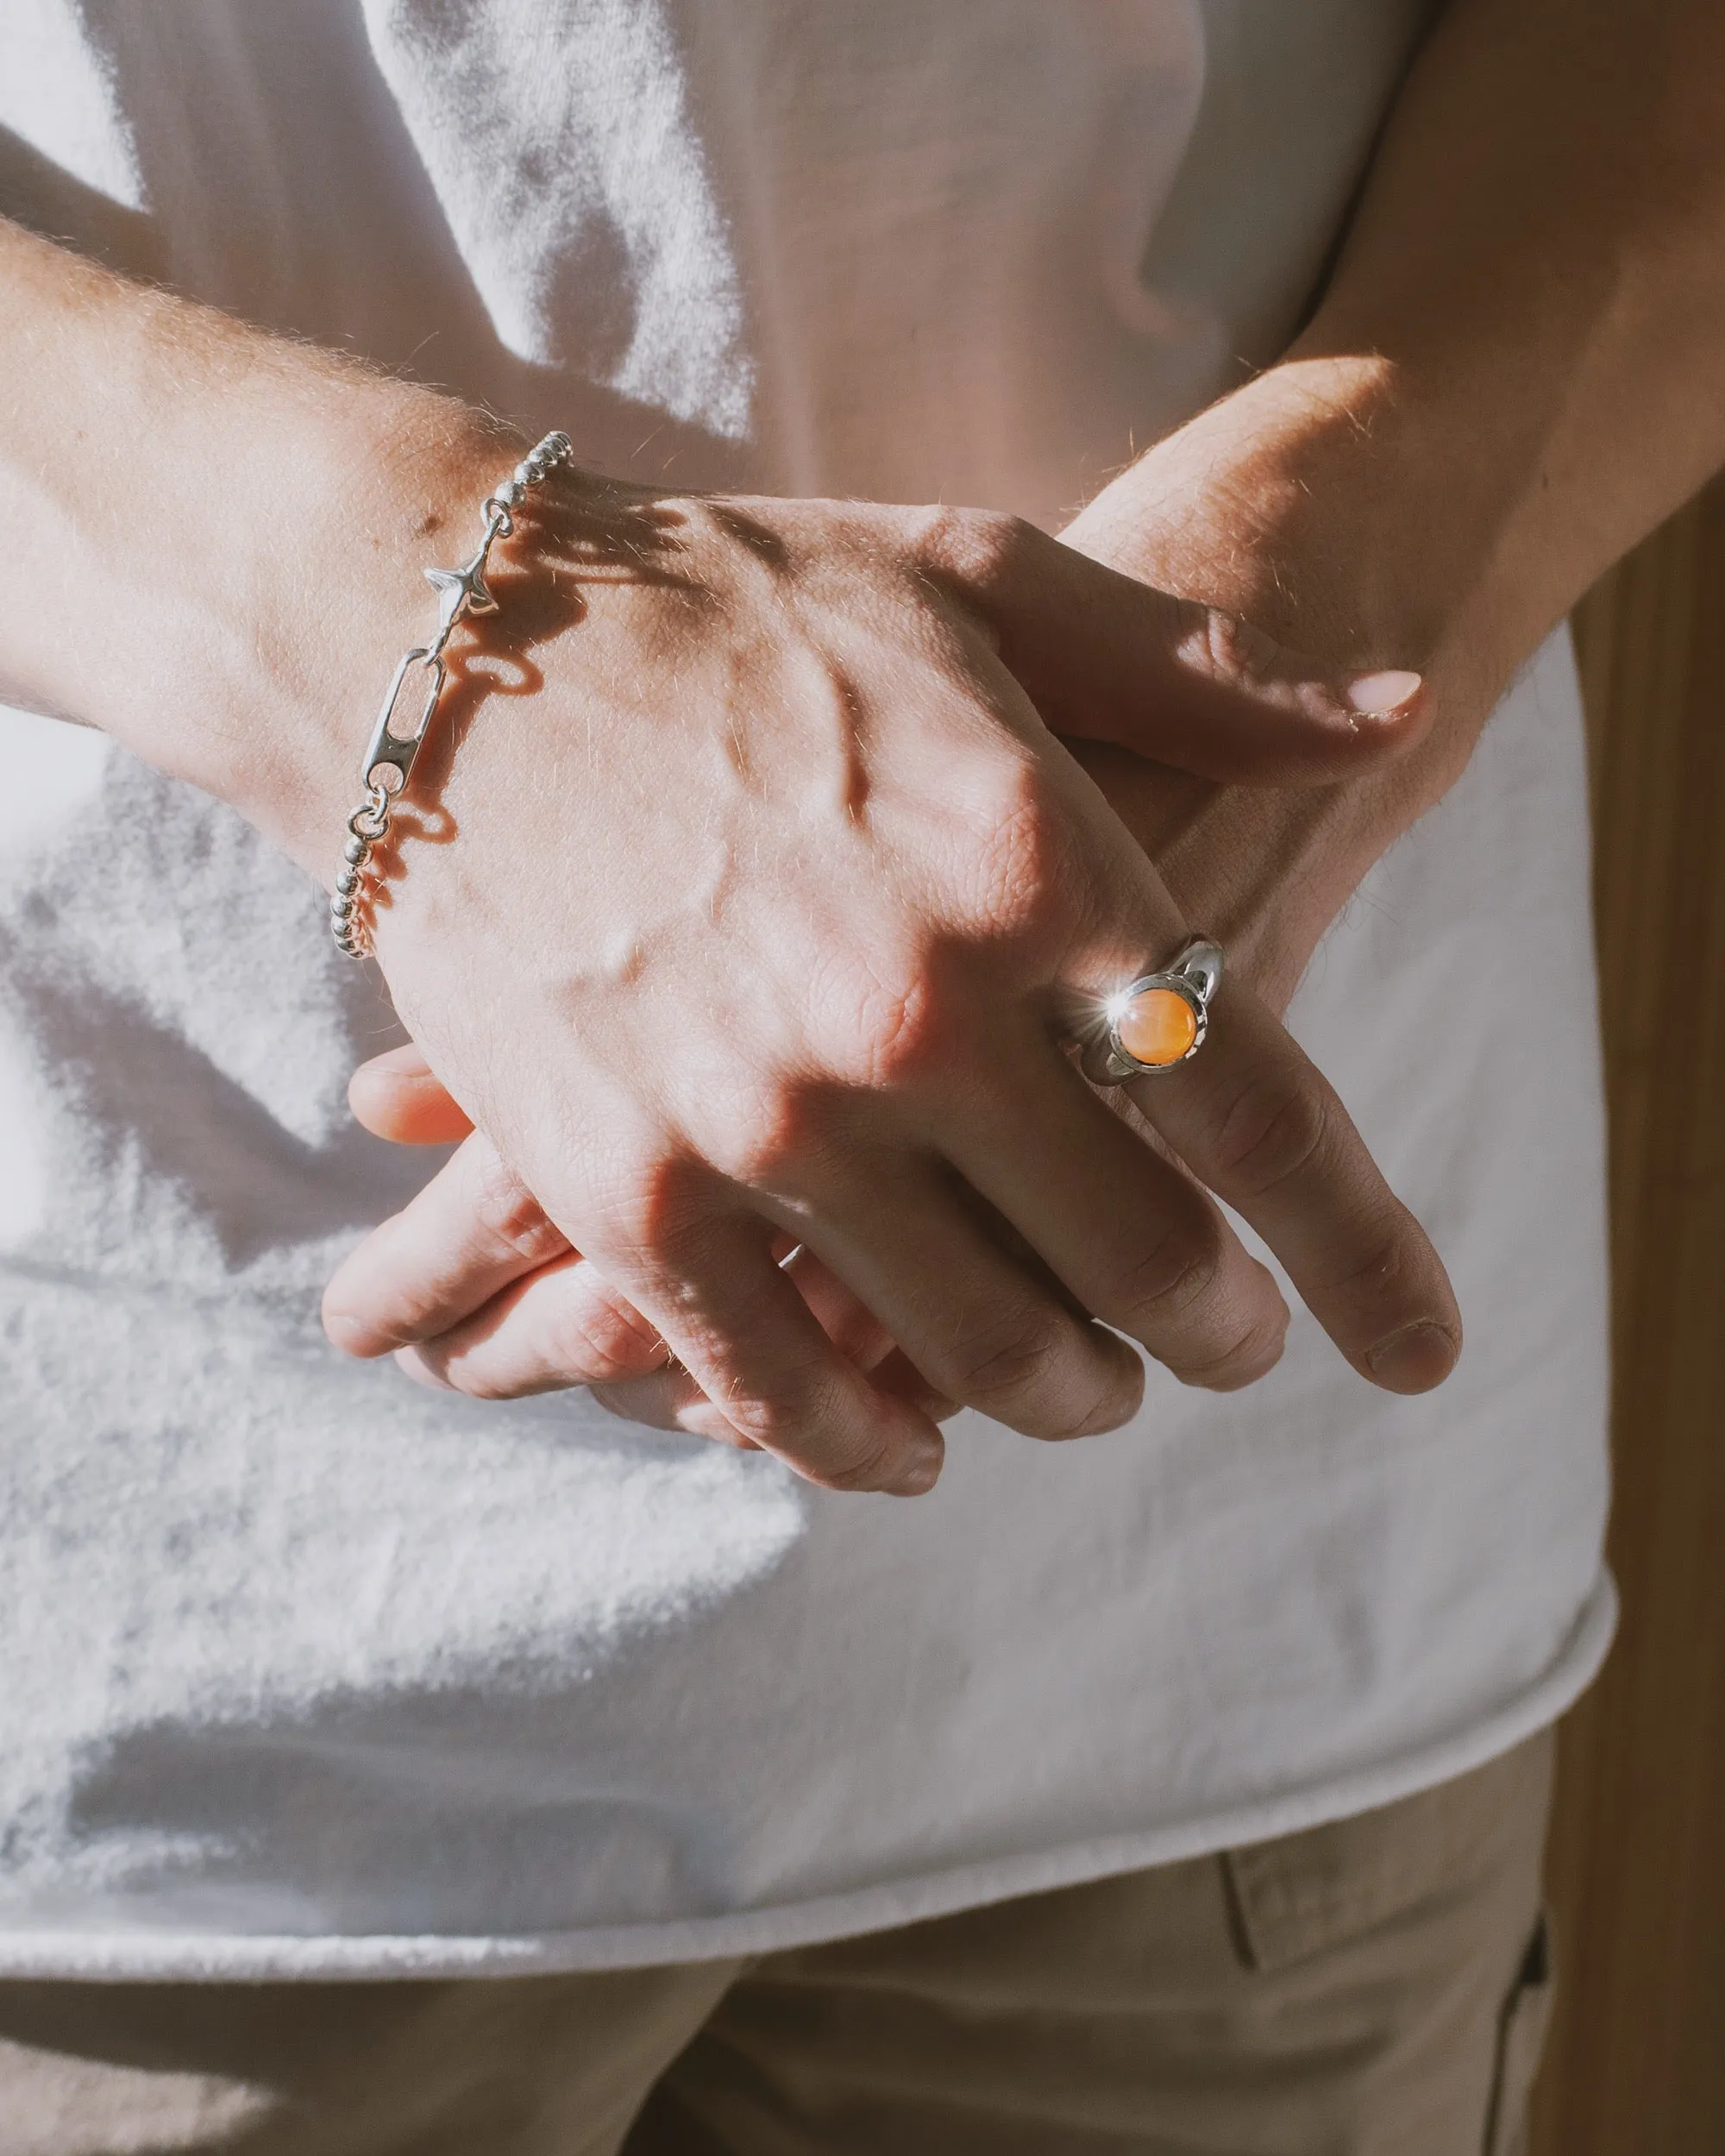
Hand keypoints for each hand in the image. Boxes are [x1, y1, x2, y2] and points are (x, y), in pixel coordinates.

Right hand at [321, 489, 1459, 1469]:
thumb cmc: (733, 607)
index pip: (1262, 1111)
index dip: (1363, 1251)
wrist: (445, 647)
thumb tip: (1396, 724)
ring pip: (984, 1351)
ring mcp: (765, 1123)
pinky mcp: (627, 1193)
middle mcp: (918, 1016)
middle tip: (1229, 1340)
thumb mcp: (982, 581)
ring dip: (1065, 1395)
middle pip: (1147, 1264)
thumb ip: (1200, 680)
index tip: (1412, 1338)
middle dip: (1219, 1331)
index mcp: (1033, 863)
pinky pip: (782, 1387)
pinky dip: (868, 1441)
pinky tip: (913, 1444)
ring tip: (1086, 1384)